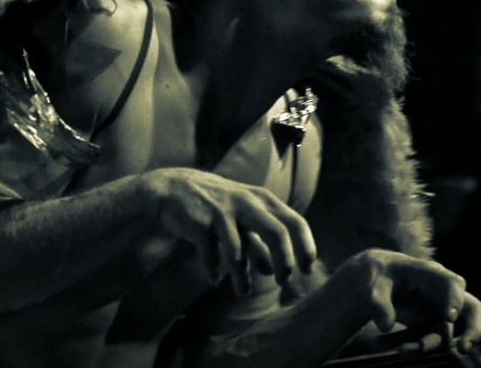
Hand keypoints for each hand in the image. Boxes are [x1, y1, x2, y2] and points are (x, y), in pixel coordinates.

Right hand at [137, 168, 316, 295]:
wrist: (173, 188)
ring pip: (240, 251)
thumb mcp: (242, 219)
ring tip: (242, 292)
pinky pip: (210, 253)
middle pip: (277, 233)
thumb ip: (257, 243)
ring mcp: (223, 212)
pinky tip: (213, 278)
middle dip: (284, 261)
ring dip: (242, 277)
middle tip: (284, 282)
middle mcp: (247, 202)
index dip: (306, 246)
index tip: (308, 270)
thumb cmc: (215, 206)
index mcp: (262, 199)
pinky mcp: (200, 223)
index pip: (295, 222)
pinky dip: (213, 269)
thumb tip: (271, 272)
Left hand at [347, 249, 480, 354]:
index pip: (453, 283)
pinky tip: (380, 343)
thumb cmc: (378, 276)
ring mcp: (438, 311)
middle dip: (473, 329)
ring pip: (442, 334)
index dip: (454, 300)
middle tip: (464, 348)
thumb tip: (385, 326)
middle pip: (472, 309)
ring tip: (401, 352)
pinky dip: (406, 344)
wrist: (374, 281)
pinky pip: (423, 340)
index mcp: (431, 273)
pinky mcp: (428, 326)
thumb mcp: (373, 286)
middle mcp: (442, 293)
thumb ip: (378, 303)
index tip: (449, 317)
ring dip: (424, 346)